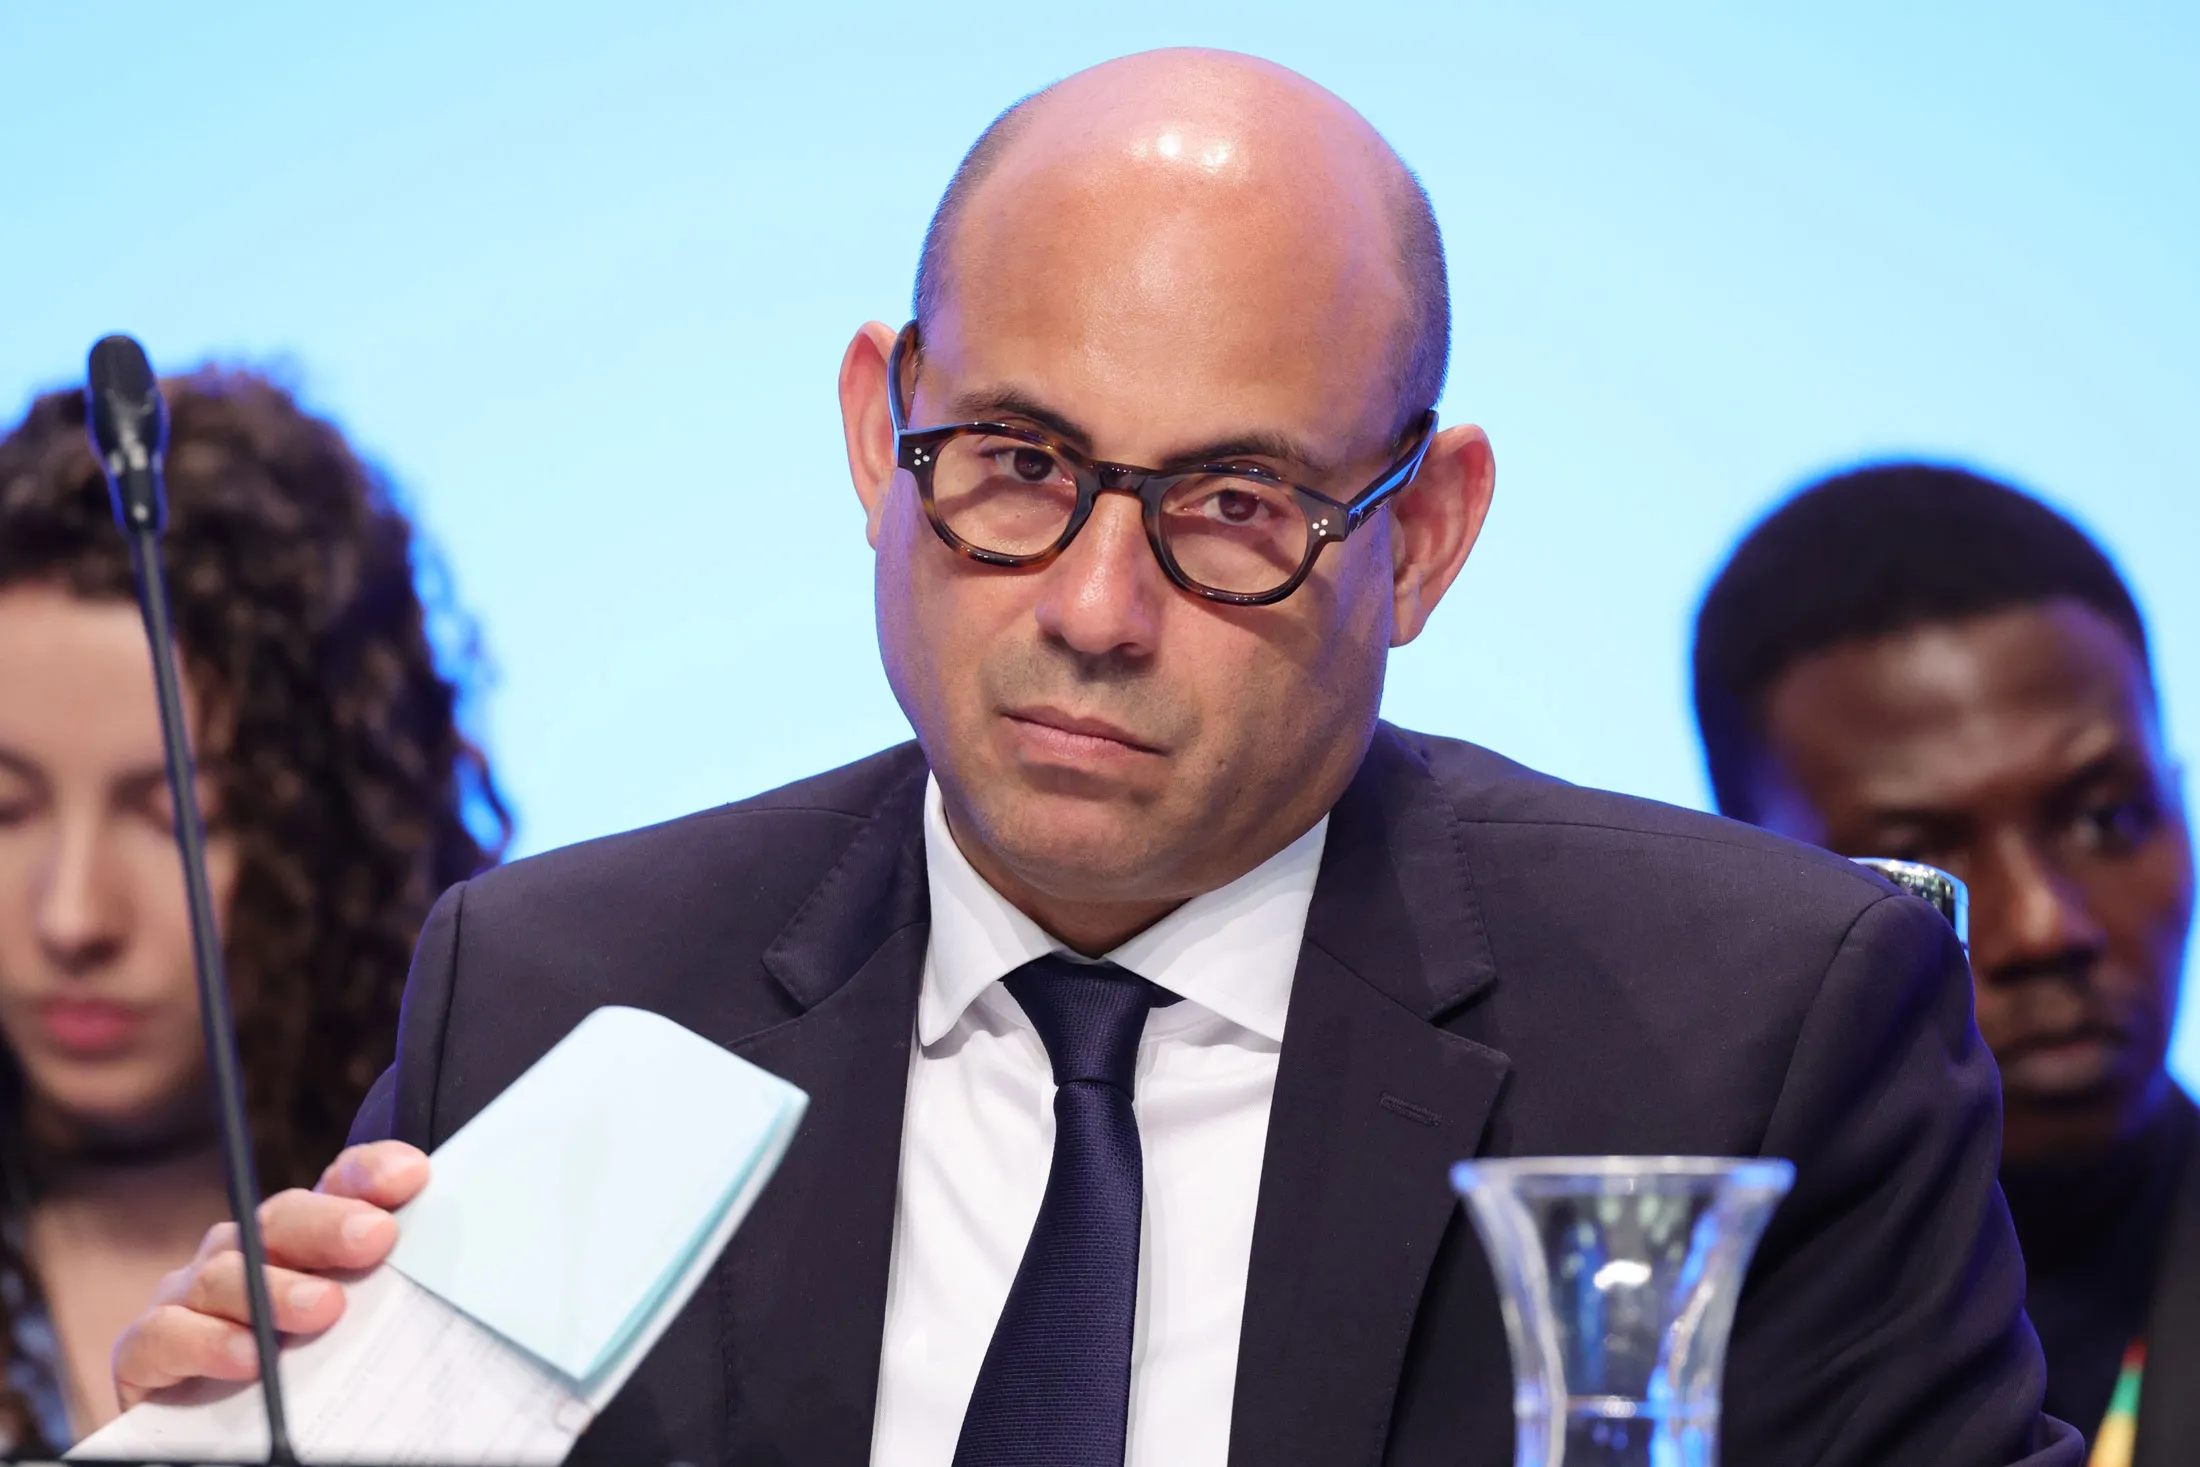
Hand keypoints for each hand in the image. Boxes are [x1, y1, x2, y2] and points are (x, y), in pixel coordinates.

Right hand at [112, 1140, 430, 1408]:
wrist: (210, 1437)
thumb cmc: (298, 1377)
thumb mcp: (351, 1332)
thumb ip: (384, 1298)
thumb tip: (447, 1288)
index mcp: (298, 1243)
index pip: (334, 1186)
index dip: (368, 1173)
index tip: (412, 1176)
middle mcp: (243, 1255)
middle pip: (279, 1219)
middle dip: (329, 1224)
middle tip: (374, 1239)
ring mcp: (190, 1297)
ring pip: (224, 1272)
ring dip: (274, 1290)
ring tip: (323, 1310)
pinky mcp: (146, 1349)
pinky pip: (165, 1332)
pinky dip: (206, 1341)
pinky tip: (248, 1357)